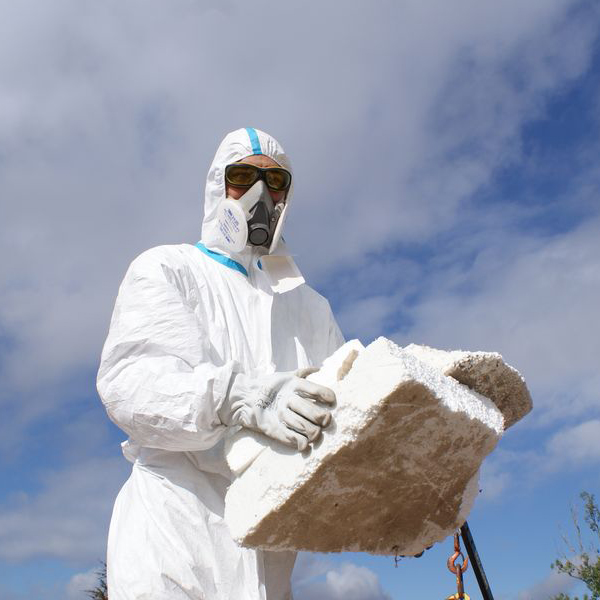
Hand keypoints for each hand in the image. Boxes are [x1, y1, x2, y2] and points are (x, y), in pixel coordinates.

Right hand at [220, 370, 335, 450]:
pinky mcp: (270, 426)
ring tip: (316, 434)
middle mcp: (287, 398)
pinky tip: (304, 445)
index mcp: (292, 384)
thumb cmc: (269, 386)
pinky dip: (298, 442)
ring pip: (301, 425)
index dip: (327, 395)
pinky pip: (287, 436)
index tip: (332, 401)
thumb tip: (319, 368)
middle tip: (326, 421)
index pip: (315, 389)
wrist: (242, 397)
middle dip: (321, 417)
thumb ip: (303, 372)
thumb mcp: (286, 376)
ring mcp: (279, 413)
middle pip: (310, 410)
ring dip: (312, 432)